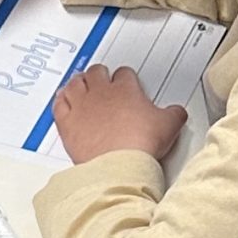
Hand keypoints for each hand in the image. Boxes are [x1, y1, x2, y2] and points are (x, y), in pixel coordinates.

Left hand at [52, 63, 186, 166]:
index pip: (124, 74)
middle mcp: (101, 93)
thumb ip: (174, 114)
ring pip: (75, 84)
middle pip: (96, 73)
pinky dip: (61, 100)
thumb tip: (177, 113)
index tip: (125, 83)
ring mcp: (81, 106)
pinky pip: (59, 104)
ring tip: (80, 84)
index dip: (125, 78)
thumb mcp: (169, 125)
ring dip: (78, 83)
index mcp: (125, 89)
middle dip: (100, 75)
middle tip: (101, 80)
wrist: (118, 164)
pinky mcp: (67, 123)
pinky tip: (62, 99)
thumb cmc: (139, 144)